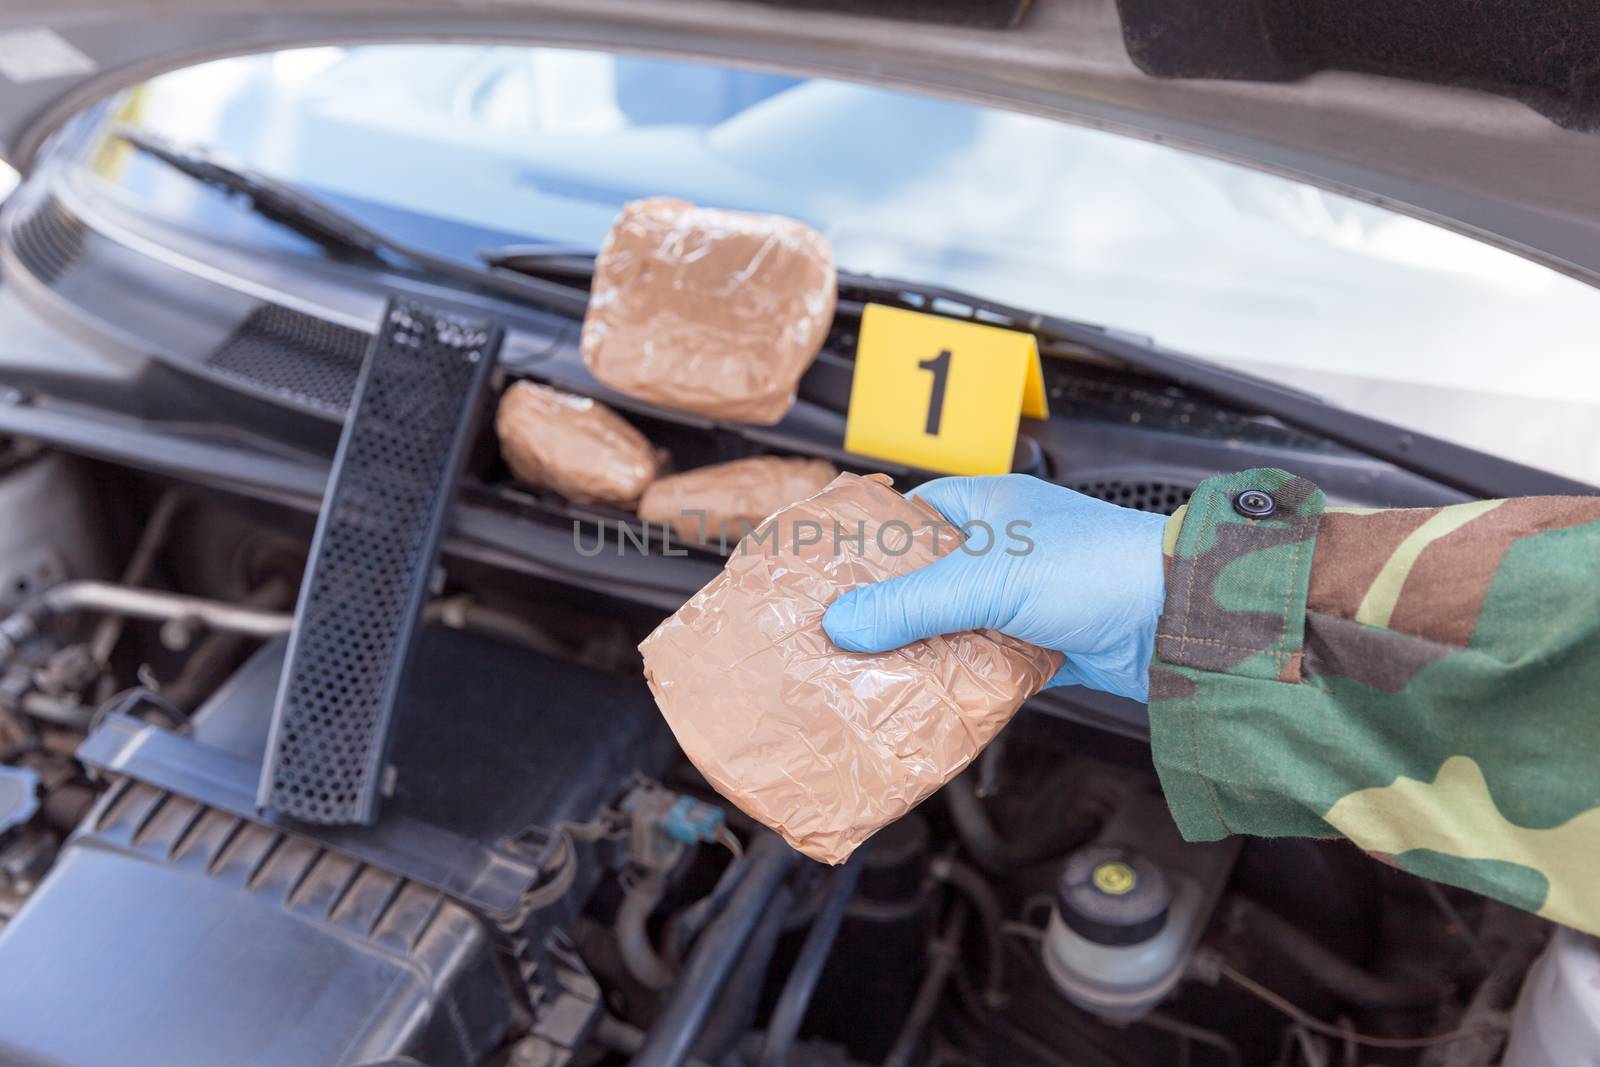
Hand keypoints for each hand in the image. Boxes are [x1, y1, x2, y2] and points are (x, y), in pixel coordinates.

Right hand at [822, 474, 1167, 701]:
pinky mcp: (1044, 645)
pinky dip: (963, 683)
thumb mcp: (988, 579)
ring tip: (870, 677)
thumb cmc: (1097, 566)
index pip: (910, 519)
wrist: (1180, 617)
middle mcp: (1005, 550)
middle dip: (888, 612)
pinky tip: (930, 701)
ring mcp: (1025, 599)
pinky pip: (988, 666)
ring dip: (924, 653)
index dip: (869, 547)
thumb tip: (844, 624)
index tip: (827, 579)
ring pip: (954, 627)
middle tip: (839, 640)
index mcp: (988, 507)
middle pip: (927, 582)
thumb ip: (912, 603)